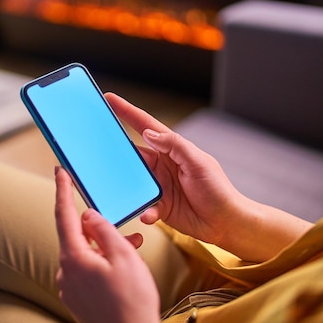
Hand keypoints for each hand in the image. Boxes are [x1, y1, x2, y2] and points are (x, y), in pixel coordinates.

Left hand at [54, 167, 161, 322]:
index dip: (62, 189)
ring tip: (132, 249)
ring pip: (85, 254)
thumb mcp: (124, 256)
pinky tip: (122, 267)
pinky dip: (101, 262)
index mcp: (74, 258)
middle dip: (98, 227)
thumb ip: (104, 229)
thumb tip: (88, 214)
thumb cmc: (133, 301)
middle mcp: (65, 272)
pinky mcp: (77, 299)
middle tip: (122, 229)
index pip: (64, 214)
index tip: (59, 170)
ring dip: (104, 247)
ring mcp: (69, 287)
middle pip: (77, 236)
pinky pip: (86, 270)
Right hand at [106, 93, 312, 260]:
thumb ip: (175, 146)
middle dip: (114, 150)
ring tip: (115, 186)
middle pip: (132, 154)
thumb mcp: (198, 162)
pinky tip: (148, 214)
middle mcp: (161, 165)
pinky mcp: (158, 206)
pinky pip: (143, 206)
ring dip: (125, 185)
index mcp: (171, 149)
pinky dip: (143, 210)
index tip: (108, 99)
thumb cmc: (218, 190)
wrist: (226, 223)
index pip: (144, 126)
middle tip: (95, 146)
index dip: (126, 112)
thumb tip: (149, 133)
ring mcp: (158, 186)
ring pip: (132, 181)